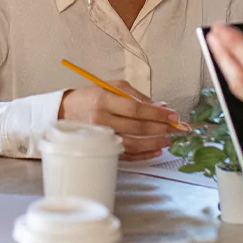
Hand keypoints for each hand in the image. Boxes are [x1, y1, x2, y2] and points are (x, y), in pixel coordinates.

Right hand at [59, 81, 178, 159]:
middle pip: (136, 127)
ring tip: (168, 141)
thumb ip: (137, 96)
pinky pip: (125, 155)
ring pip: (132, 144)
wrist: (66, 111)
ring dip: (153, 144)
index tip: (172, 115)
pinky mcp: (101, 148)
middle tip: (176, 129)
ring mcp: (100, 137)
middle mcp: (101, 119)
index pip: (135, 109)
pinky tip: (155, 151)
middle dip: (160, 128)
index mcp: (104, 100)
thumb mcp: (112, 86)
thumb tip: (161, 106)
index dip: (156, 114)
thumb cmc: (91, 96)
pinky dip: (142, 155)